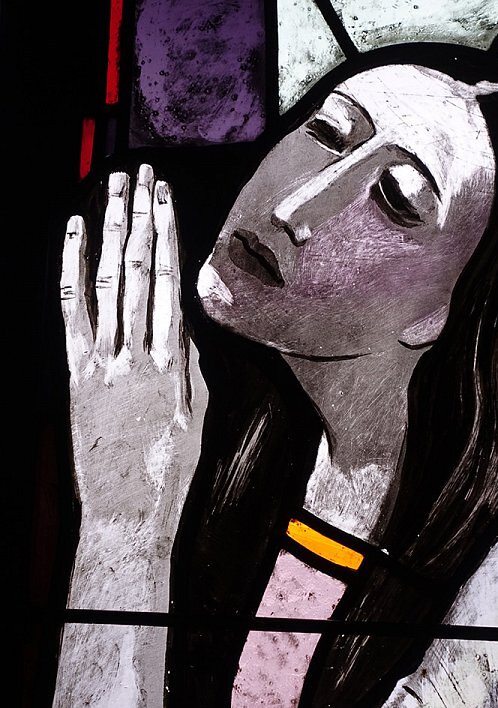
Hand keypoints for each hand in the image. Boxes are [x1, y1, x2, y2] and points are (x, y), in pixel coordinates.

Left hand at [60, 164, 206, 541]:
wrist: (128, 510)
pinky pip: (70, 310)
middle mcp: (139, 353)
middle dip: (142, 218)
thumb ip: (189, 367)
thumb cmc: (166, 470)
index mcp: (175, 363)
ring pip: (109, 281)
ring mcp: (103, 361)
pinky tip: (75, 233)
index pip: (172, 282)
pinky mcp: (74, 373)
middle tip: (144, 174)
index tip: (167, 198)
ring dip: (112, 229)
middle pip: (142, 271)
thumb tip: (187, 327)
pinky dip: (71, 267)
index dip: (169, 235)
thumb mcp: (194, 417)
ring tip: (115, 187)